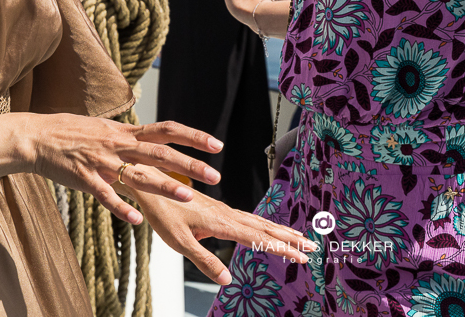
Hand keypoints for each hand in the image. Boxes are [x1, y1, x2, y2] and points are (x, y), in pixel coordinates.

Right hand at [28, 115, 222, 224]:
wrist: (37, 137)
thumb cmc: (71, 132)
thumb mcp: (105, 129)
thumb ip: (128, 137)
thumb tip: (149, 137)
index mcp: (125, 132)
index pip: (167, 130)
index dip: (193, 136)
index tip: (217, 145)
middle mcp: (118, 144)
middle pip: (160, 152)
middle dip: (189, 164)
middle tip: (215, 175)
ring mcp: (102, 162)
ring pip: (138, 175)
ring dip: (165, 186)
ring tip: (188, 198)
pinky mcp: (85, 179)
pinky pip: (106, 196)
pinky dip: (122, 209)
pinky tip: (137, 221)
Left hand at [132, 182, 315, 284]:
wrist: (151, 183)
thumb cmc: (162, 211)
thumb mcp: (179, 242)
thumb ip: (204, 260)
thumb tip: (227, 280)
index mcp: (222, 223)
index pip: (259, 239)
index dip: (282, 249)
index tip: (302, 257)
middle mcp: (227, 215)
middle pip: (266, 227)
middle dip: (291, 239)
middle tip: (313, 248)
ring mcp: (224, 211)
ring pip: (259, 222)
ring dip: (281, 231)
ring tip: (300, 239)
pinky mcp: (218, 210)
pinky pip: (249, 219)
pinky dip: (266, 226)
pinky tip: (268, 230)